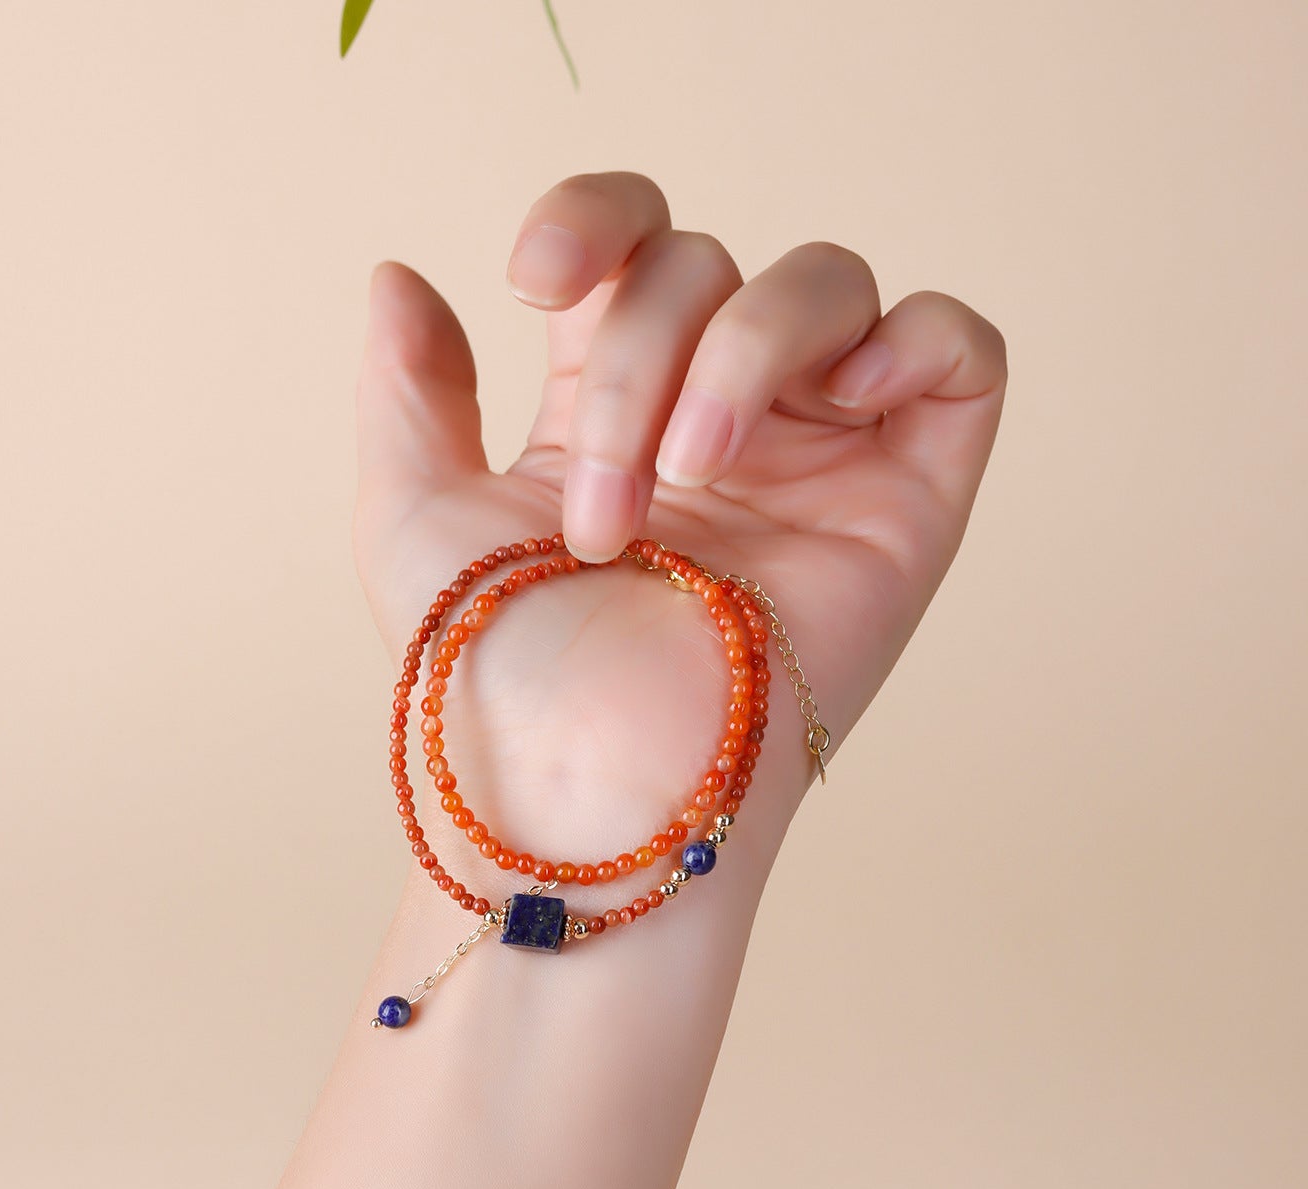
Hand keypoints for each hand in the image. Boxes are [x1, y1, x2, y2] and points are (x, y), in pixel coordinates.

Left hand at [353, 172, 1005, 869]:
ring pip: (825, 287)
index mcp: (614, 412)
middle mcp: (719, 422)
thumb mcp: (417, 514)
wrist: (584, 797)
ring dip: (742, 356)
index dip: (594, 219)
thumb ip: (410, 386)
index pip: (635, 248)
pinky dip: (909, 344)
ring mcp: (818, 458)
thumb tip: (402, 271)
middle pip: (711, 268)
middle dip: (644, 361)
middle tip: (606, 515)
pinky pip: (958, 357)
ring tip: (696, 479)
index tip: (537, 281)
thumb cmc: (495, 681)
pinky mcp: (908, 505)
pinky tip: (840, 403)